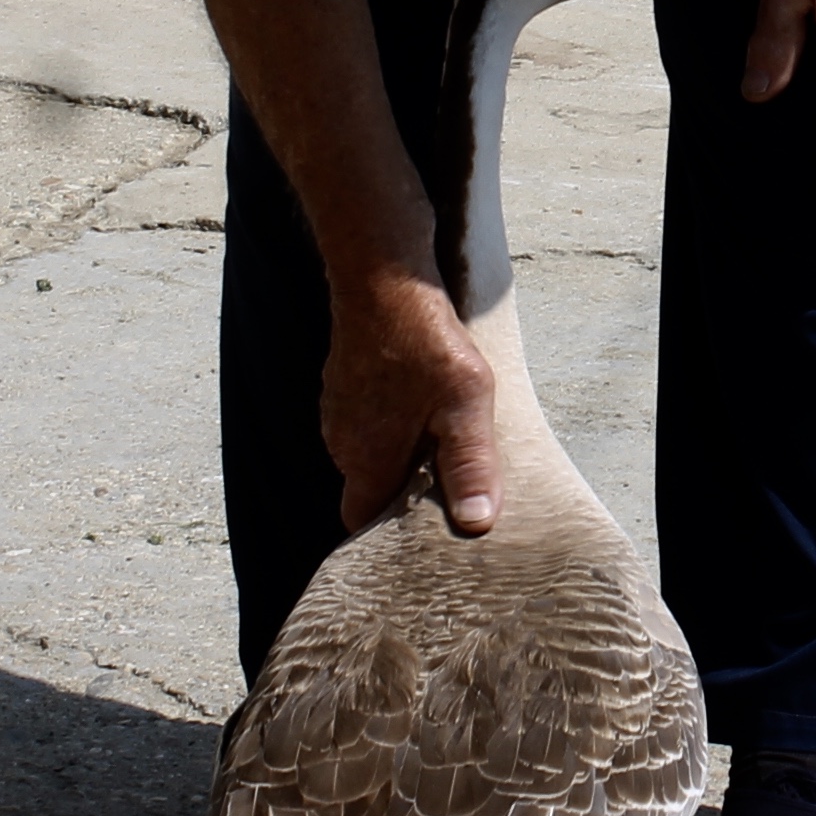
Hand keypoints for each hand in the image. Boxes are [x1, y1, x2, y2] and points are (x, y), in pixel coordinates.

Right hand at [320, 265, 502, 536]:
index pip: (361, 522)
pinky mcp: (344, 385)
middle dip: (403, 493)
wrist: (383, 278)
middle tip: (446, 484)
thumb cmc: (425, 341)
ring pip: (369, 452)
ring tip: (441, 439)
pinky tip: (422, 402)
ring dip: (401, 453)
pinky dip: (392, 422)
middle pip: (368, 488)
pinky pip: (367, 420)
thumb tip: (476, 524)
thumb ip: (469, 466)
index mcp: (367, 460)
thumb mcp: (464, 406)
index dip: (388, 536)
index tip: (422, 535)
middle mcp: (342, 443)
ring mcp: (338, 412)